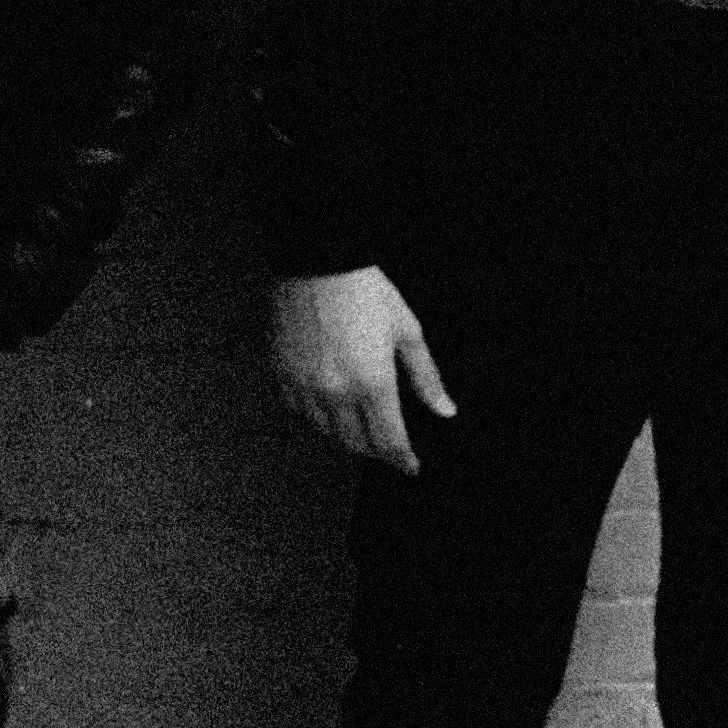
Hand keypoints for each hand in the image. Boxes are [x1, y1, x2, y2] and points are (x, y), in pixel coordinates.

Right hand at [272, 267, 456, 475]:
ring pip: (325, 430)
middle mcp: (336, 392)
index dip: (403, 460)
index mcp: (373, 384)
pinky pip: (298, 408)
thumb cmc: (365, 290)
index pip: (390, 442)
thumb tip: (445, 409)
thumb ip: (426, 377)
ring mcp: (304, 384)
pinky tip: (327, 403)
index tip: (412, 466)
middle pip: (356, 443)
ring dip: (345, 434)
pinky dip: (315, 414)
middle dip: (376, 450)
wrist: (317, 261)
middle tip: (387, 445)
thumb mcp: (407, 331)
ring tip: (358, 424)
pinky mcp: (282, 371)